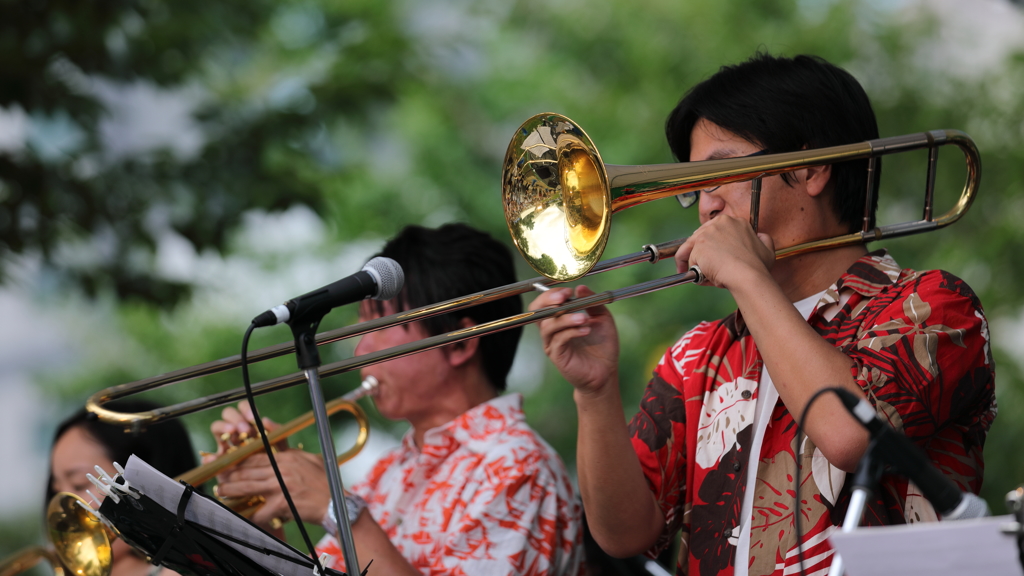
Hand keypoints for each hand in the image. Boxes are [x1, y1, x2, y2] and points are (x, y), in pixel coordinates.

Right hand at [206, 402, 285, 463]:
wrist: (267, 486)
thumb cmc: (273, 464)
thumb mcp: (280, 449)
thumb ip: (277, 433)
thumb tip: (265, 419)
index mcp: (250, 427)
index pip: (244, 409)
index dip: (246, 409)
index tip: (253, 418)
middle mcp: (236, 433)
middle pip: (229, 414)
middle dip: (236, 418)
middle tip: (245, 429)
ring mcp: (225, 446)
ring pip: (216, 427)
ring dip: (223, 427)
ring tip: (231, 433)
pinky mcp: (218, 463)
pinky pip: (208, 457)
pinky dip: (209, 456)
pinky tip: (214, 458)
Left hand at [215, 449, 331, 527]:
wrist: (335, 504)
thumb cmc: (323, 481)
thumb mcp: (308, 457)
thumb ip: (286, 444)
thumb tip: (267, 423)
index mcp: (287, 458)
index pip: (255, 457)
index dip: (239, 461)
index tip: (228, 464)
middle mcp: (281, 470)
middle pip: (247, 471)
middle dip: (230, 475)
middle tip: (220, 479)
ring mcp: (281, 487)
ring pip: (248, 487)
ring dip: (231, 490)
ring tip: (222, 492)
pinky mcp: (282, 503)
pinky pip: (261, 511)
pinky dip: (252, 516)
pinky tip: (245, 517)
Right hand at [529, 285, 619, 395]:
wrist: (605, 371)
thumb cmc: (602, 344)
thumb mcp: (602, 317)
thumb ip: (592, 302)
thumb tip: (580, 287)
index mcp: (559, 318)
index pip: (544, 301)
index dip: (552, 293)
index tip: (568, 290)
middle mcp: (552, 329)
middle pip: (537, 310)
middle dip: (549, 300)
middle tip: (565, 297)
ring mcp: (552, 343)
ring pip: (548, 325)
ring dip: (566, 318)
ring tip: (583, 318)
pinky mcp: (557, 355)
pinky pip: (558, 340)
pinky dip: (572, 332)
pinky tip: (586, 330)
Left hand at [674, 214, 774, 288]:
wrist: (748, 276)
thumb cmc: (757, 267)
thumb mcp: (767, 249)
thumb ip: (762, 239)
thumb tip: (760, 236)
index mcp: (735, 222)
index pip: (716, 230)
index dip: (714, 245)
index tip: (715, 255)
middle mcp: (719, 223)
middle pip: (701, 236)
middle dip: (701, 251)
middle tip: (705, 266)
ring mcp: (707, 233)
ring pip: (693, 248)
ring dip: (694, 261)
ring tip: (700, 274)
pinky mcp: (698, 246)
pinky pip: (689, 260)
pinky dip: (692, 270)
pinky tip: (700, 278)